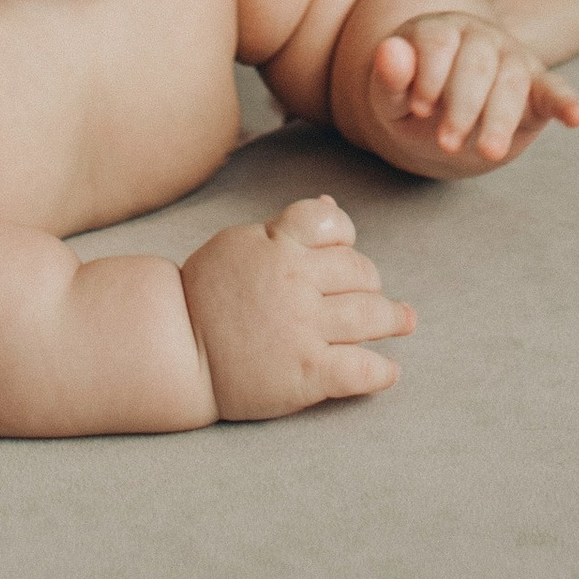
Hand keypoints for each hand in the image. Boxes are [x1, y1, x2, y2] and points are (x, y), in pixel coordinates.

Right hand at [180, 194, 414, 419]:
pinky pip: (360, 370)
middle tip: (373, 295)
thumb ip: (289, 226)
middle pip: (360, 271)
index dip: (345, 236)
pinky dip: (381, 371)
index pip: (334, 224)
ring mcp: (304, 329)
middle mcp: (297, 283)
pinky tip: (389, 371)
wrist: (174, 347)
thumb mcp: (242, 242)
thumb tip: (333, 204)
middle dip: (371, 282)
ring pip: (371, 316)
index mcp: (279, 244)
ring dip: (393, 319)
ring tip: (404, 321)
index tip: (346, 252)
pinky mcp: (305, 374)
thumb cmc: (206, 292)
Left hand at [363, 10, 578, 175]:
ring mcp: (511, 57)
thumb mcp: (392, 100)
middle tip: (447, 144)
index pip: (438, 41)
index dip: (429, 75)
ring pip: (511, 79)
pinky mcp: (537, 85)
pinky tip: (576, 117)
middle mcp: (477, 36)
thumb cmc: (414, 106)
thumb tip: (389, 50)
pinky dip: (566, 102)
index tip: (420, 110)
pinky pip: (554, 88)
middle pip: (476, 62)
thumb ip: (389, 79)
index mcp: (439, 30)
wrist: (442, 122)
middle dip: (462, 105)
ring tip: (488, 152)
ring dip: (499, 117)